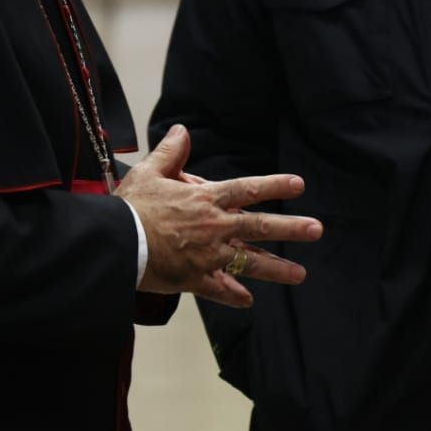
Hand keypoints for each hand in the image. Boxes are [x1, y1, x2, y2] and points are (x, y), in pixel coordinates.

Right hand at [118, 124, 322, 307]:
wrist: (115, 243)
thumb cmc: (130, 207)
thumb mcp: (148, 172)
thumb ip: (170, 153)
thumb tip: (181, 130)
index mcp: (205, 200)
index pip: (247, 189)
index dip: (274, 186)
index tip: (298, 185)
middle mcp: (214, 227)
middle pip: (259, 227)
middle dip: (290, 229)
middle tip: (316, 230)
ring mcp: (207, 256)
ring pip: (249, 262)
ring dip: (277, 269)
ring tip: (300, 274)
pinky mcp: (194, 279)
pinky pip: (220, 290)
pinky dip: (234, 296)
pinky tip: (248, 300)